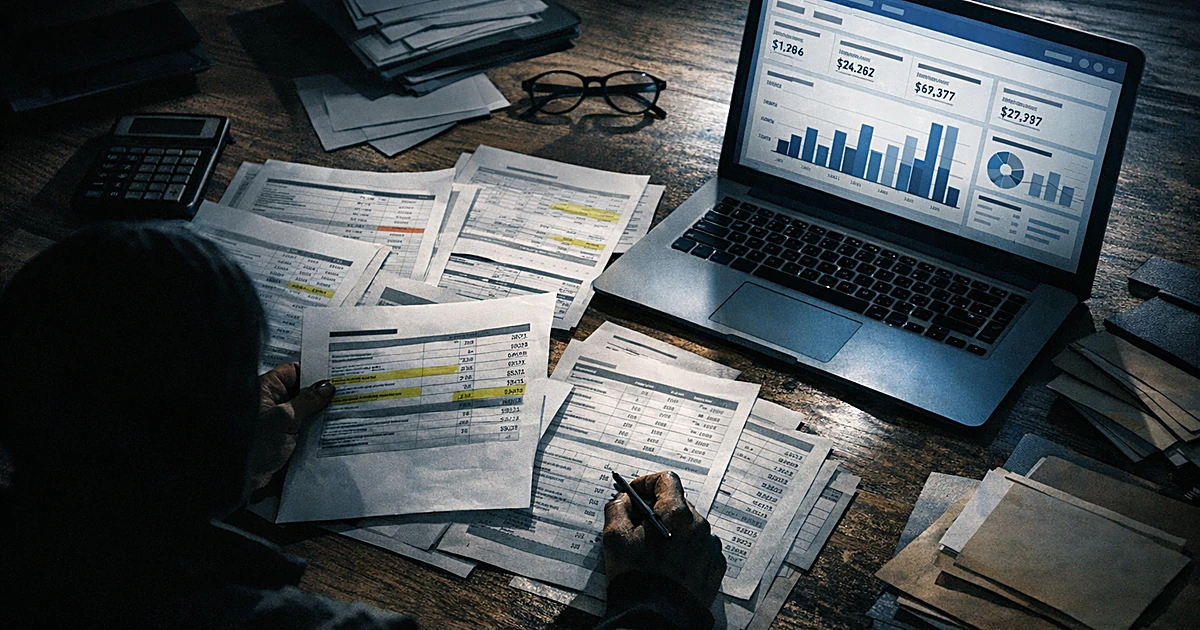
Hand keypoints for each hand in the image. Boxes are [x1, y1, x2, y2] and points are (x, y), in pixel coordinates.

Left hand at [247, 363, 334, 490]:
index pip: (294, 371)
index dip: (313, 371)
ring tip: (345, 410)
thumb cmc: (253, 446)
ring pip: (306, 410)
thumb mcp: (284, 419)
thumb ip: (307, 401)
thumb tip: (327, 387)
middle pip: (302, 390)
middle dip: (322, 393)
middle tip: (346, 392)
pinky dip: (318, 428)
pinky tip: (333, 428)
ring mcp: (279, 421)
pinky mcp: (285, 437)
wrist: (241, 480)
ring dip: (321, 412)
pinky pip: (305, 427)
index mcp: (266, 390)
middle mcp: (273, 402)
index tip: (335, 374)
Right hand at [602, 471, 726, 606]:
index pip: (666, 480)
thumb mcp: (615, 537)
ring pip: (689, 527)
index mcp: (676, 512)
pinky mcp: (715, 566)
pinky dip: (686, 549)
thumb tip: (624, 500)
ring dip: (673, 530)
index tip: (635, 493)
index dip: (647, 483)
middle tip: (639, 524)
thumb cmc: (636, 575)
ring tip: (654, 549)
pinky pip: (700, 548)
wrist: (657, 615)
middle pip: (677, 504)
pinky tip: (670, 564)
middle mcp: (699, 525)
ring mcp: (710, 546)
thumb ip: (617, 508)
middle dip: (657, 509)